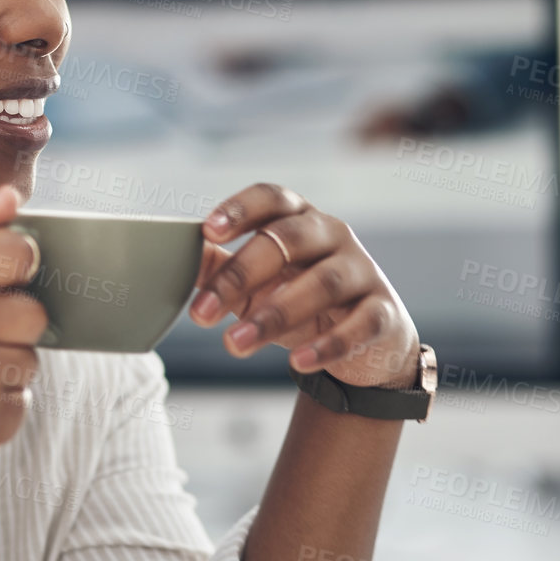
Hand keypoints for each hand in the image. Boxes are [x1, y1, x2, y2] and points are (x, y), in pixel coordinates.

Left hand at [189, 183, 420, 389]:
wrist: (365, 345)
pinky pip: (360, 324)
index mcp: (300, 219)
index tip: (208, 230)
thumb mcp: (256, 285)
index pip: (272, 198)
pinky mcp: (384, 312)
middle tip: (200, 313)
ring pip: (322, 282)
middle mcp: (334, 235)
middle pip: (288, 240)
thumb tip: (176, 256)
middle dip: (240, 275)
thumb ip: (219, 268)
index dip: (241, 208)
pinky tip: (298, 362)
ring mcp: (363, 271)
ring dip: (274, 314)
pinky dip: (329, 344)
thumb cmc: (300, 302)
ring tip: (234, 343)